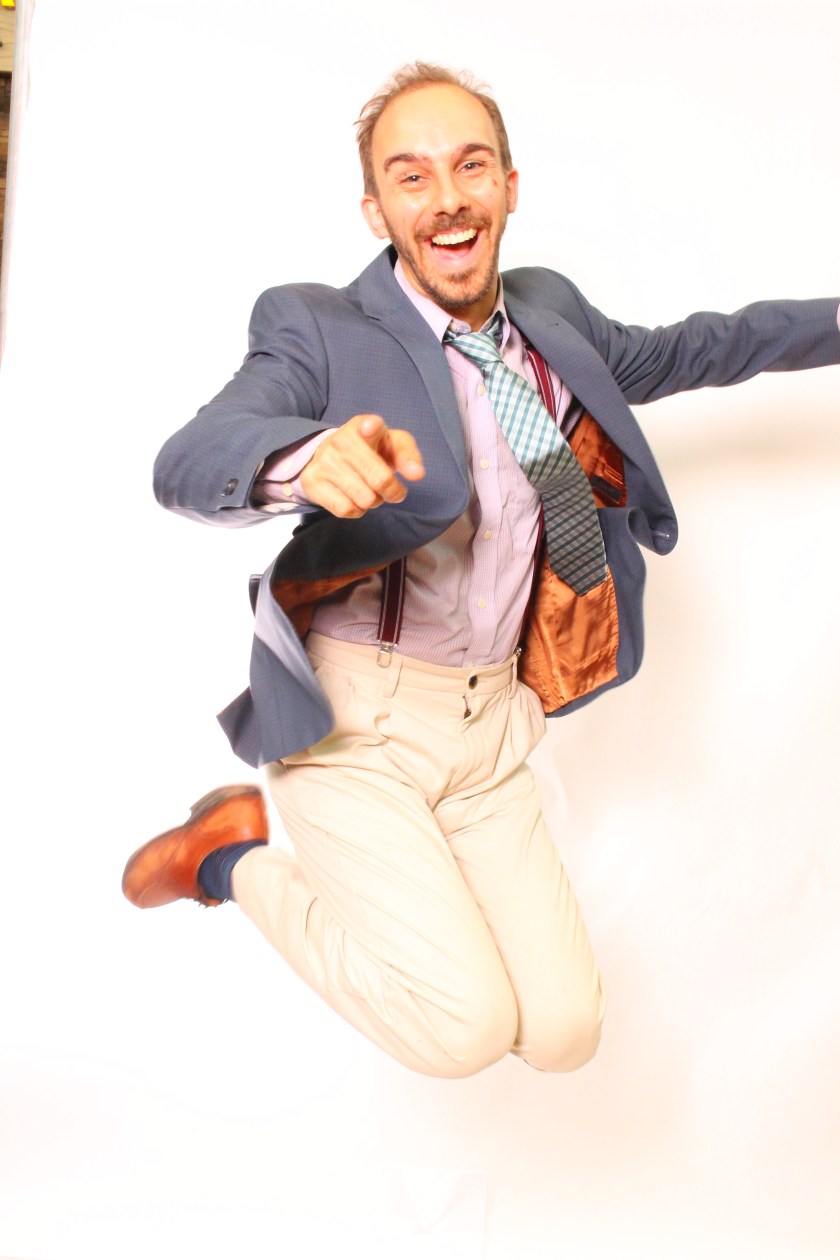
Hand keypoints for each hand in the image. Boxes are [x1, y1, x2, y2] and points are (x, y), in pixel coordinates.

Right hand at [299, 414, 424, 518]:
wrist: (330, 455)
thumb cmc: (370, 451)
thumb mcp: (392, 445)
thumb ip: (408, 455)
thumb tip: (417, 474)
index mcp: (362, 426)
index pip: (369, 425)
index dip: (371, 428)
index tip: (370, 428)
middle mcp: (340, 440)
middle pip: (380, 479)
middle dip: (393, 492)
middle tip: (393, 491)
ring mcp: (324, 462)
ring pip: (365, 499)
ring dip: (374, 501)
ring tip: (369, 490)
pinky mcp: (312, 482)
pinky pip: (346, 509)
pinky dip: (357, 510)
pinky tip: (354, 499)